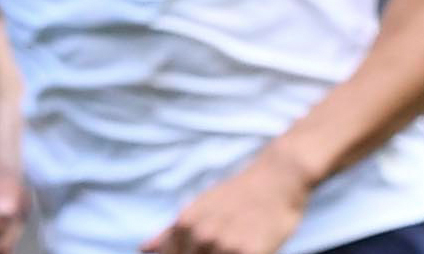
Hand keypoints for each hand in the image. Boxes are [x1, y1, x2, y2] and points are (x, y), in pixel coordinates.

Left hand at [141, 150, 311, 253]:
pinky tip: (246, 250)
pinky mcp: (249, 253)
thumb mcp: (201, 206)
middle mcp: (201, 236)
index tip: (198, 251)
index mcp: (185, 225)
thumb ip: (171, 232)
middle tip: (220, 247)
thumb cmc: (239, 193)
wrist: (280, 177)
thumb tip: (144, 248)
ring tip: (232, 246)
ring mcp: (224, 246)